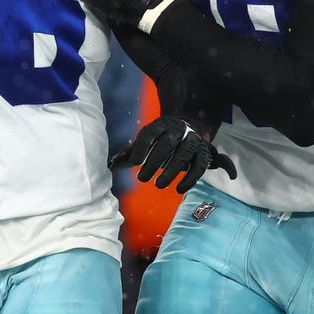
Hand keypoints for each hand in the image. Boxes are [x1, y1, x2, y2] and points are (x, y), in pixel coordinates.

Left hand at [109, 115, 236, 192]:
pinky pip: (199, 166)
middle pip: (167, 144)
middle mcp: (178, 129)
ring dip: (171, 172)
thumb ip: (130, 154)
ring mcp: (193, 140)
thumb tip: (109, 167)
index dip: (141, 147)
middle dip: (154, 162)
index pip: (150, 133)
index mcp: (161, 124)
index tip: (134, 163)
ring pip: (183, 155)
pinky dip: (190, 179)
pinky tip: (179, 189)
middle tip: (142, 179)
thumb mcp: (147, 141)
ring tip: (158, 185)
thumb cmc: (161, 139)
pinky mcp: (204, 152)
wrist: (190, 126)